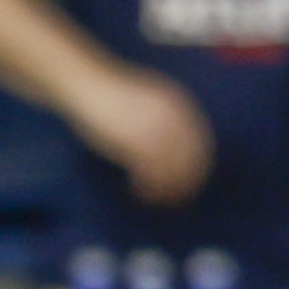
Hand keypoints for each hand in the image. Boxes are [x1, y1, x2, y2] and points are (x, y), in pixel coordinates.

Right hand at [68, 63, 212, 205]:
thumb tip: (171, 146)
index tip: (191, 183)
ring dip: (165, 189)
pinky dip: (146, 187)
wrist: (89, 87)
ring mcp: (154, 131)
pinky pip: (148, 173)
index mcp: (178, 107)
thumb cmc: (112, 95)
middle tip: (177, 201)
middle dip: (185, 183)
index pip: (199, 144)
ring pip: (170, 170)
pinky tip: (138, 193)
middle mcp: (172, 119)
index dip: (197, 168)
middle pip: (188, 160)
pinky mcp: (135, 143)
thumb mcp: (149, 102)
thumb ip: (164, 120)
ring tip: (157, 202)